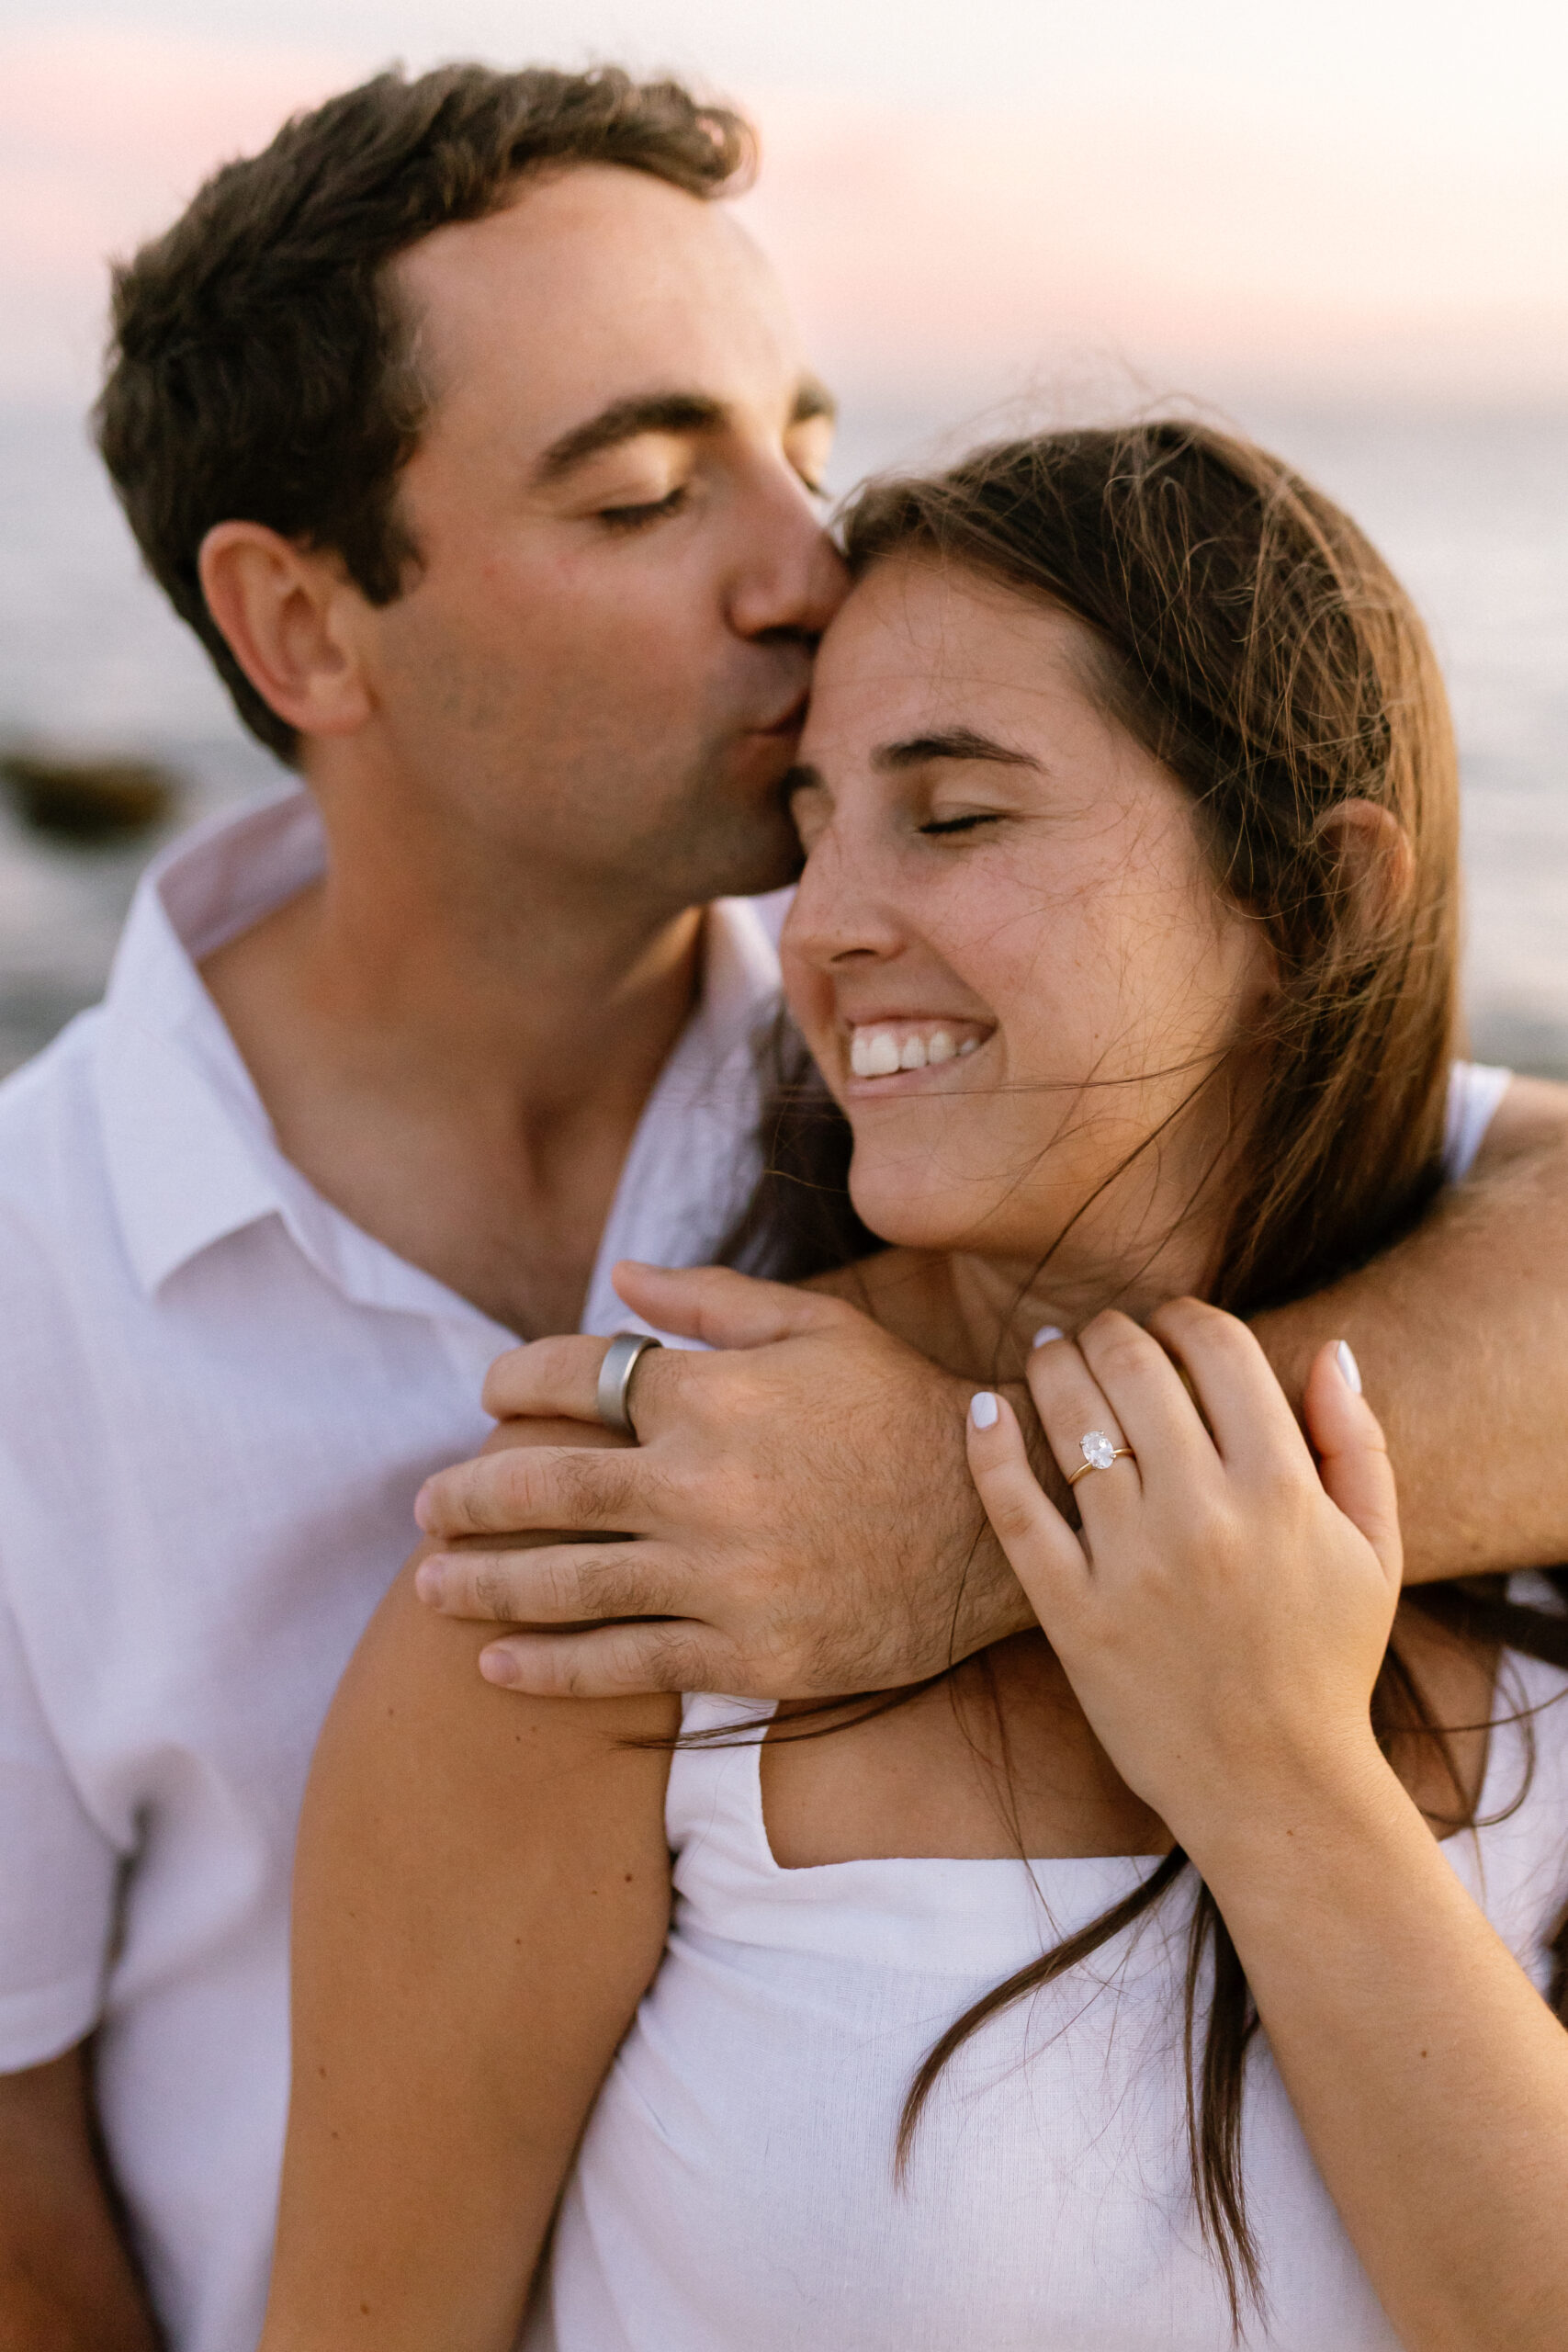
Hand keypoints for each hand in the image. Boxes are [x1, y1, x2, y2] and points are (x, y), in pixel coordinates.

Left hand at [412, 1261, 1034, 1698]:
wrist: (1001, 1524)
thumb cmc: (905, 1410)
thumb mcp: (820, 1326)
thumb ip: (710, 1300)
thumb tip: (618, 1277)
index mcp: (714, 1391)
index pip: (575, 1377)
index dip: (513, 1381)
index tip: (488, 1395)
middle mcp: (702, 1484)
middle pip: (542, 1490)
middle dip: (466, 1498)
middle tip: (424, 1509)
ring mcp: (722, 1577)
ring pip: (566, 1586)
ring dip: (483, 1586)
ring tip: (432, 1586)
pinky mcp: (750, 1653)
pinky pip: (625, 1666)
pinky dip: (550, 1669)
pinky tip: (497, 1670)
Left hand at [966, 1299, 1401, 1869]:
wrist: (1275, 1785)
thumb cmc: (1326, 1661)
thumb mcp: (1374, 1550)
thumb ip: (1357, 1441)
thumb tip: (1329, 1347)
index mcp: (1282, 1492)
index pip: (1220, 1351)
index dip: (1186, 1316)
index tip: (1169, 1319)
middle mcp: (1204, 1517)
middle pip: (1136, 1370)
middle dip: (1113, 1330)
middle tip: (1101, 1330)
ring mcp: (1132, 1565)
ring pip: (1074, 1423)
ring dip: (1056, 1366)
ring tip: (1052, 1351)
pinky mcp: (1074, 1614)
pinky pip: (1017, 1511)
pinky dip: (991, 1449)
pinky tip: (986, 1407)